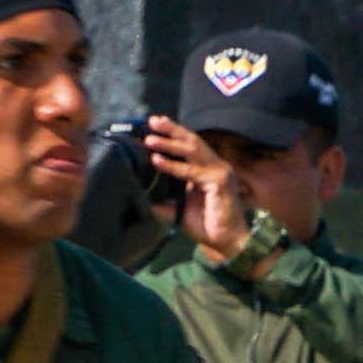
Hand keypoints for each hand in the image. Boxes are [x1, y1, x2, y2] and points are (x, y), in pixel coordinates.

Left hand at [142, 117, 253, 260]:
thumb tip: (137, 192)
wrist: (225, 241)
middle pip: (192, 141)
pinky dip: (173, 165)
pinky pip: (191, 171)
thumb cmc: (204, 224)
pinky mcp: (219, 182)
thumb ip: (160, 198)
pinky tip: (156, 160)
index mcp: (206, 169)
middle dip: (172, 130)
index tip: (154, 126)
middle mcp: (215, 166)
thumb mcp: (175, 208)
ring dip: (169, 143)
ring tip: (150, 139)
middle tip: (152, 121)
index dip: (173, 135)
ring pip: (192, 151)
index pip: (189, 146)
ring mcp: (219, 172)